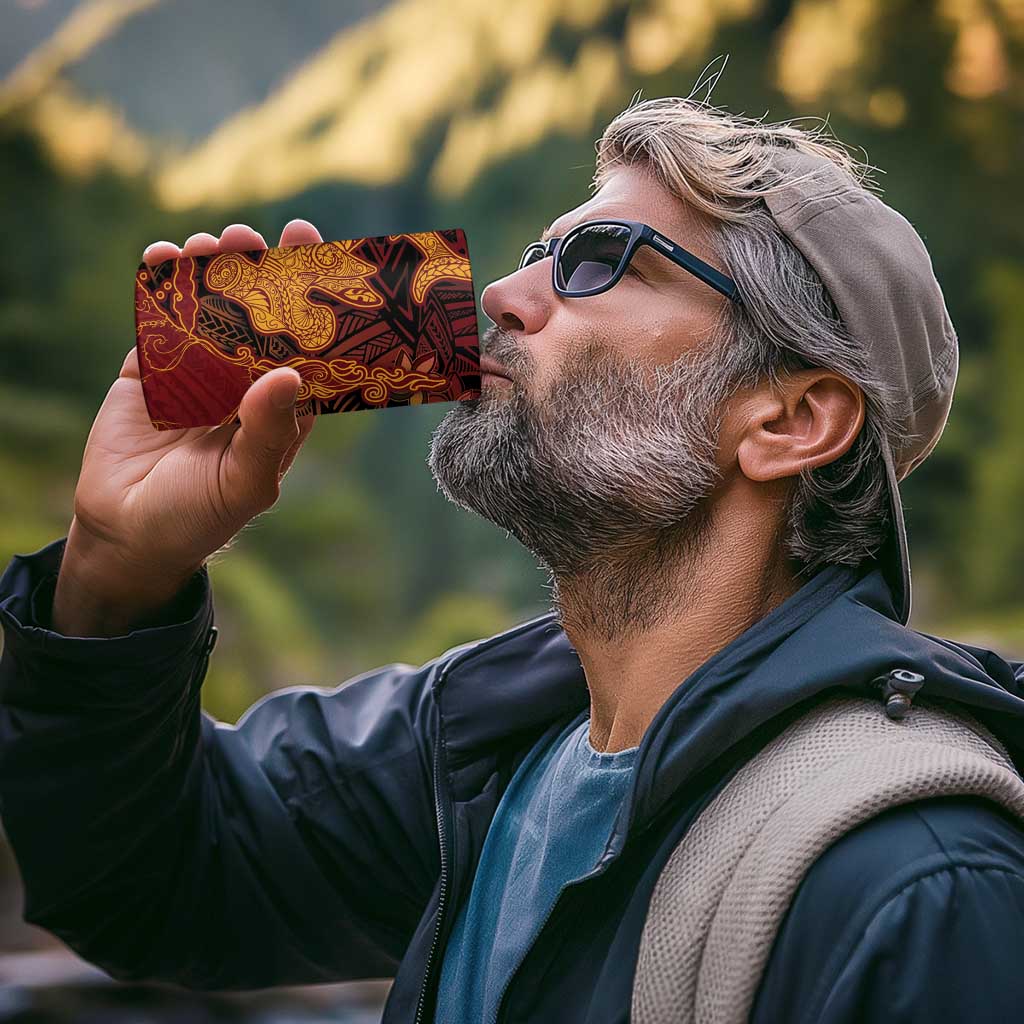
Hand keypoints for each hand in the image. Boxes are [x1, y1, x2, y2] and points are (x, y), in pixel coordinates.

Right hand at [52, 219, 321, 634]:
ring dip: (210, 273)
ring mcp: (196, 374)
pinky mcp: (150, 371)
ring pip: (209, 311)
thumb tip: (288, 374)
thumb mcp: (244, 482)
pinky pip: (158, 322)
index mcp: (280, 409)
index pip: (305, 349)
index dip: (312, 305)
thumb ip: (268, 432)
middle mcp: (244, 384)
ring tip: (211, 243)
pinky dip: (160, 289)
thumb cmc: (199, 517)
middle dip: (258, 274)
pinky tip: (163, 257)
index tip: (317, 259)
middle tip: (255, 237)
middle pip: (257, 318)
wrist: (126, 534)